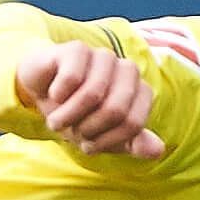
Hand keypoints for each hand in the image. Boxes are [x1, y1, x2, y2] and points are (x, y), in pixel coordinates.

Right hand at [14, 42, 164, 158]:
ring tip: (56, 120)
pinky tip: (53, 94)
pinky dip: (58, 95)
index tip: (90, 143)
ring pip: (93, 93)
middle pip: (116, 109)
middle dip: (88, 129)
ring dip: (69, 116)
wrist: (42, 90)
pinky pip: (72, 77)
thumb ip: (131, 143)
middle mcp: (126, 70)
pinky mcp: (78, 48)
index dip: (108, 141)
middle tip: (72, 132)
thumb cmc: (76, 114)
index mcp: (139, 91)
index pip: (133, 123)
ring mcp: (103, 57)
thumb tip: (158, 150)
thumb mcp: (104, 136)